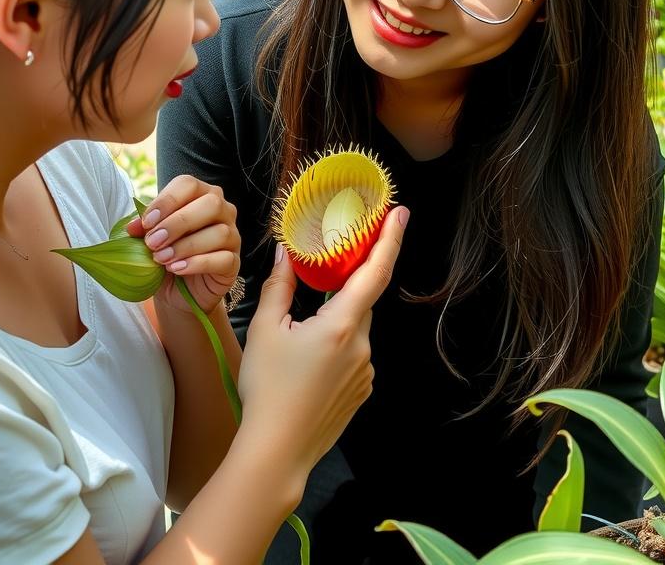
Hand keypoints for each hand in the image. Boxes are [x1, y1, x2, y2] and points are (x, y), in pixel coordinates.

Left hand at [126, 175, 240, 314]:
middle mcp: (222, 211)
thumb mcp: (151, 239)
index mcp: (201, 195)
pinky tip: (177, 269)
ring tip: (162, 259)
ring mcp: (232, 236)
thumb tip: (133, 226)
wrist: (178, 291)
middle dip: (178, 223)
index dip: (167, 200)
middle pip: (210, 204)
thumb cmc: (166, 256)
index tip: (146, 222)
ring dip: (186, 245)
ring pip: (219, 232)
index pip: (189, 184)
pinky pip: (223, 258)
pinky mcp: (234, 263)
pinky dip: (197, 263)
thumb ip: (144, 229)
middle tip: (153, 242)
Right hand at [235, 205, 408, 478]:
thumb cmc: (267, 389)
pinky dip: (335, 346)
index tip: (400, 214)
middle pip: (359, 301)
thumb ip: (279, 286)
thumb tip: (285, 253)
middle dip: (344, 285)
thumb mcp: (264, 330)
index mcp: (341, 326)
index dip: (389, 240)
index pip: (374, 272)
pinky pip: (353, 355)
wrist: (276, 451)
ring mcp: (365, 372)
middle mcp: (362, 347)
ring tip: (299, 335)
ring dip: (334, 320)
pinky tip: (307, 362)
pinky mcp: (360, 392)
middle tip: (326, 270)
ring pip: (354, 330)